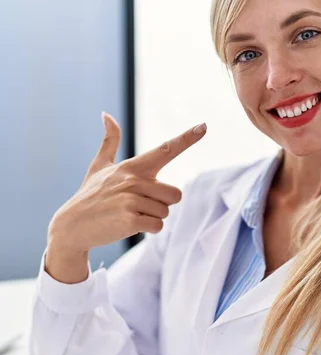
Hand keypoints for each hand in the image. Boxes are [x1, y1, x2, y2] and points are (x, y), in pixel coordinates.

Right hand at [48, 112, 206, 253]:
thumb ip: (110, 142)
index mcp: (132, 166)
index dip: (186, 139)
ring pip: (166, 212)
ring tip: (129, 215)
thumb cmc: (90, 196)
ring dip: (152, 218)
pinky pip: (158, 226)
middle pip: (175, 194)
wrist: (71, 227)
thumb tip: (106, 114)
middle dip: (162, 204)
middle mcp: (134, 180)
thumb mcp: (98, 167)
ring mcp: (131, 200)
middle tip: (138, 205)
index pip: (165, 149)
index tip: (203, 126)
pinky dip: (147, 230)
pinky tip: (127, 226)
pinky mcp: (130, 220)